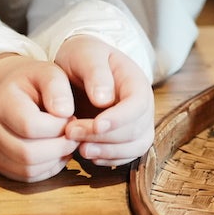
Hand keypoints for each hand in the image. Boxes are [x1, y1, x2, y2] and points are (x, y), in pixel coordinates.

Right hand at [0, 54, 77, 182]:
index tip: (72, 115)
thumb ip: (57, 87)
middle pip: (27, 154)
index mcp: (2, 104)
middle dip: (60, 146)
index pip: (30, 126)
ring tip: (68, 141)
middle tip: (75, 134)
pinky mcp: (1, 165)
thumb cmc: (36, 82)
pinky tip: (59, 152)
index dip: (58, 126)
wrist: (15, 93)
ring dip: (56, 159)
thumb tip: (64, 112)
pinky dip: (49, 168)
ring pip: (28, 169)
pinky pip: (28, 177)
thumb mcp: (48, 72)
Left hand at [54, 36, 153, 168]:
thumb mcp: (86, 54)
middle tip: (71, 132)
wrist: (80, 65)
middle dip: (105, 137)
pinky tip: (87, 155)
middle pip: (137, 129)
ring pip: (135, 146)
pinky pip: (126, 156)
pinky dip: (108, 160)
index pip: (139, 104)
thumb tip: (103, 100)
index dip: (120, 118)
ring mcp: (137, 123)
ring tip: (79, 150)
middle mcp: (142, 105)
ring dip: (108, 152)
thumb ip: (95, 73)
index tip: (95, 124)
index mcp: (136, 82)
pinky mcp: (127, 138)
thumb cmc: (83, 57)